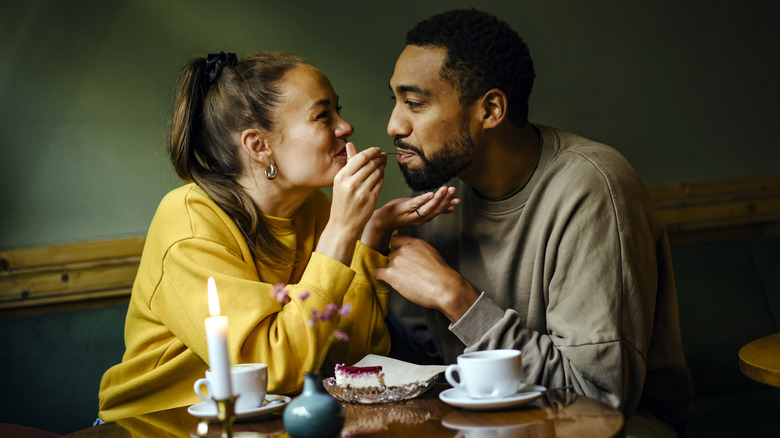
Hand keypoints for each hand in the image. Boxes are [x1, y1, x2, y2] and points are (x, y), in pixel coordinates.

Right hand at [317, 143, 386, 264]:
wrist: (343, 224)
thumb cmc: (342, 201)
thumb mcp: (340, 182)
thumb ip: (348, 163)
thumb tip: (351, 145)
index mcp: (342, 177)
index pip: (360, 157)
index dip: (372, 151)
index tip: (377, 150)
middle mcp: (351, 183)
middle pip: (371, 164)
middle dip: (379, 158)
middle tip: (383, 156)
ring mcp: (362, 192)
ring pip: (378, 172)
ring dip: (382, 166)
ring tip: (383, 163)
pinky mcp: (371, 199)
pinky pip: (381, 183)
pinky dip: (382, 177)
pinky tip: (381, 175)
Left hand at [362, 186, 459, 253]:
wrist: (384, 220)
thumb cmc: (402, 213)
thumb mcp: (420, 211)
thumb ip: (435, 209)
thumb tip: (451, 208)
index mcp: (425, 218)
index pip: (439, 211)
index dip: (448, 205)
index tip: (458, 199)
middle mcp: (420, 218)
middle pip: (435, 209)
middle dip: (445, 199)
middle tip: (452, 190)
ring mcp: (411, 214)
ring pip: (427, 208)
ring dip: (438, 199)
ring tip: (445, 190)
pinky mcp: (403, 208)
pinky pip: (415, 204)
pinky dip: (423, 199)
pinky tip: (430, 194)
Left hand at [374, 235, 478, 322]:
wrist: (444, 287)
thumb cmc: (442, 275)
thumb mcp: (432, 254)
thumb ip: (418, 251)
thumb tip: (413, 258)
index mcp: (414, 243)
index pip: (395, 241)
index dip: (396, 250)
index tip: (398, 258)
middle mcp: (403, 249)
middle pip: (391, 255)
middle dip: (395, 264)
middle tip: (404, 274)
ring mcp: (396, 261)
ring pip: (386, 266)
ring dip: (391, 273)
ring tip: (403, 282)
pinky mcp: (391, 274)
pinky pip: (378, 274)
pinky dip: (381, 279)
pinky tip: (387, 283)